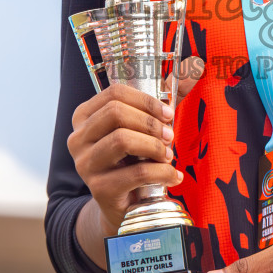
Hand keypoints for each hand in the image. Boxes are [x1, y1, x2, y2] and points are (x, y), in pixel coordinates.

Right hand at [69, 57, 204, 237]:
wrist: (121, 206)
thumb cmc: (133, 160)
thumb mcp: (145, 127)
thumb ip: (166, 97)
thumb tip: (195, 66)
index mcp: (85, 116)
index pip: (114, 93)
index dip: (146, 100)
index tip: (169, 113)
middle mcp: (77, 138)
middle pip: (115, 113)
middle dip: (150, 122)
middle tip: (170, 135)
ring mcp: (84, 164)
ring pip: (122, 140)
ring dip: (154, 145)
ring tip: (169, 155)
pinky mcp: (98, 188)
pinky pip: (135, 173)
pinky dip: (161, 172)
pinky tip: (173, 176)